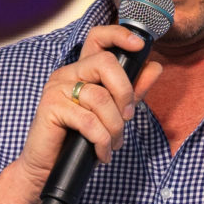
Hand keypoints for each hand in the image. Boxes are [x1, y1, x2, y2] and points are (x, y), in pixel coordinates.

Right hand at [11, 23, 164, 190]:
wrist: (49, 169)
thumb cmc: (79, 140)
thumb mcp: (112, 114)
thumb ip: (132, 91)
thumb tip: (155, 67)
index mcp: (81, 71)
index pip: (98, 38)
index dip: (119, 35)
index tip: (140, 45)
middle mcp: (67, 73)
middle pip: (105, 63)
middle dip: (125, 92)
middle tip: (127, 117)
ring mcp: (57, 89)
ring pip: (100, 98)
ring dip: (114, 127)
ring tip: (113, 143)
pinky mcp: (51, 107)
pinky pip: (89, 121)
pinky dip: (102, 141)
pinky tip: (102, 153)